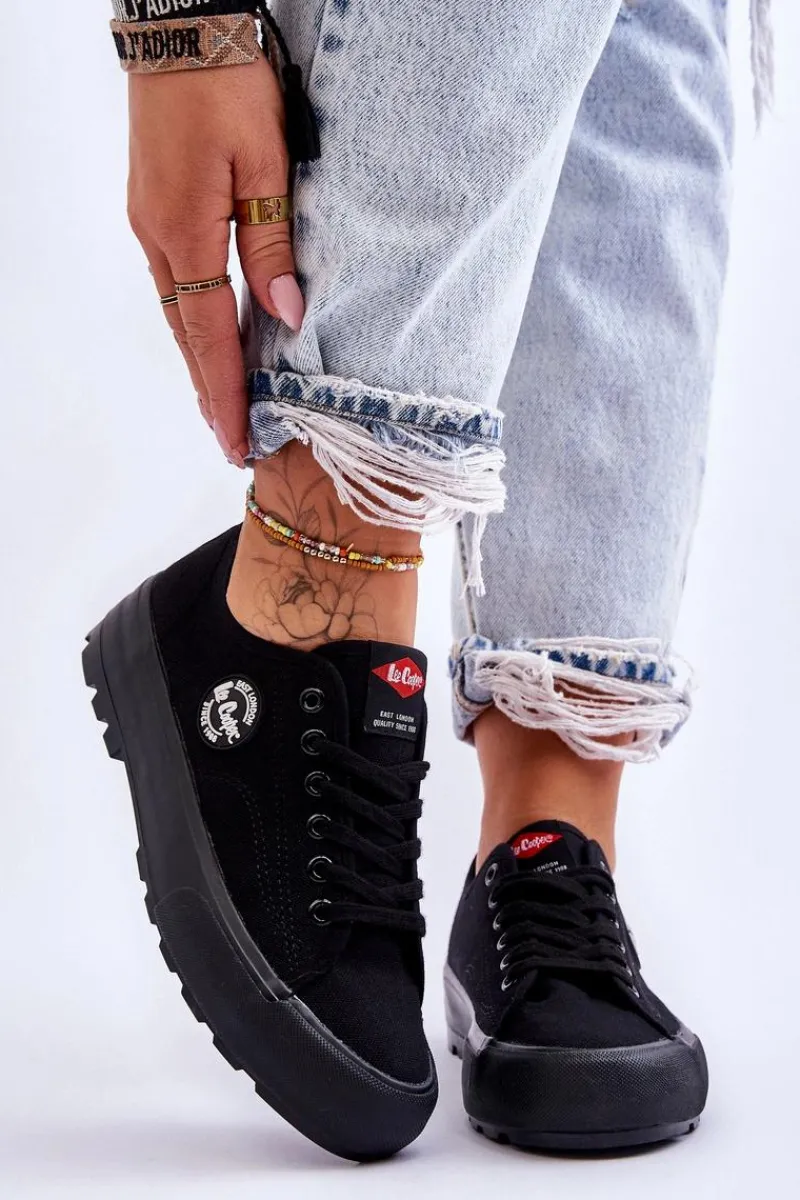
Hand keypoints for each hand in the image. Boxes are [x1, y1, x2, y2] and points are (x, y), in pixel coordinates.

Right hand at [127, 60, 303, 465]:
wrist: (183, 26)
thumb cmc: (230, 85)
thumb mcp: (268, 164)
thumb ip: (273, 245)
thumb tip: (285, 317)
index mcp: (186, 233)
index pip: (209, 337)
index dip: (225, 394)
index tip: (236, 440)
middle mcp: (158, 238)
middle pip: (186, 336)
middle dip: (209, 393)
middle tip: (229, 442)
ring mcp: (149, 223)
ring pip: (178, 312)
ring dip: (199, 362)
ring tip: (221, 406)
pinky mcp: (153, 208)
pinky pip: (175, 284)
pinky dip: (193, 323)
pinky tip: (208, 340)